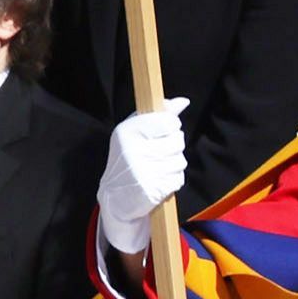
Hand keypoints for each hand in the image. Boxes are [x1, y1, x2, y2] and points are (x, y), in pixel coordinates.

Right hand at [98, 97, 190, 256]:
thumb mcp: (136, 132)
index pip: (169, 121)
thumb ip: (160, 115)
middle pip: (178, 141)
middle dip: (173, 148)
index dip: (171, 127)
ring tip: (157, 168)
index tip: (161, 133)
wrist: (114, 197)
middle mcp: (133, 150)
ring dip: (174, 165)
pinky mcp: (152, 189)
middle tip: (156, 154)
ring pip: (181, 161)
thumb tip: (183, 101)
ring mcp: (142, 171)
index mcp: (127, 131)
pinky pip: (178, 179)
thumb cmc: (128, 159)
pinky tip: (158, 181)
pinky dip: (173, 181)